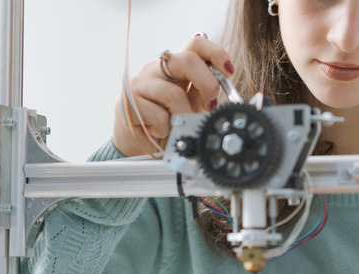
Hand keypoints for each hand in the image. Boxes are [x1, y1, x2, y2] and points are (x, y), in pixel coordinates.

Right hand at [113, 36, 234, 156]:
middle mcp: (156, 69)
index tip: (229, 71)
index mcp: (175, 67)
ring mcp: (140, 83)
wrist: (138, 143)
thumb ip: (204, 96)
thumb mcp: (191, 107)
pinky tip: (161, 131)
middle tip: (209, 104)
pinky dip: (166, 129)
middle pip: (187, 60)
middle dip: (207, 84)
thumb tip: (221, 96)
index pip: (196, 45)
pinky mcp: (128, 101)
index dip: (216, 53)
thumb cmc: (167, 122)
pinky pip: (158, 116)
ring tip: (181, 127)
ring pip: (173, 94)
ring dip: (185, 116)